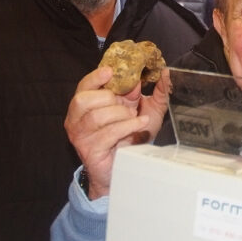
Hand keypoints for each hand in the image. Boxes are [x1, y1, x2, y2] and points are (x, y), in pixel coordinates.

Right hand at [64, 67, 170, 198]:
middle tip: (129, 105)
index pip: (83, 86)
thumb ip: (153, 93)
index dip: (95, 77)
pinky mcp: (91, 150)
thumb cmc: (131, 137)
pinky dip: (127, 126)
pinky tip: (140, 124)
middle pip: (85, 99)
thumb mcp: (144, 110)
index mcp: (85, 106)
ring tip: (134, 117)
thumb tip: (164, 73)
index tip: (110, 72)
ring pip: (96, 116)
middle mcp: (77, 120)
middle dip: (110, 99)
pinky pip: (108, 133)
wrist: (125, 168)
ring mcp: (81, 136)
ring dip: (121, 114)